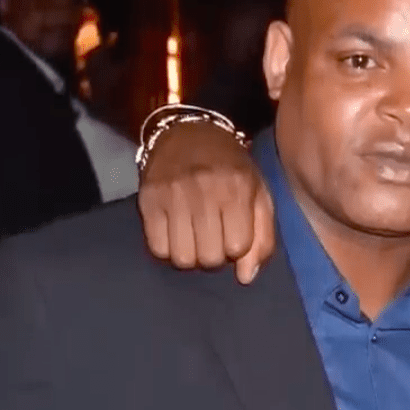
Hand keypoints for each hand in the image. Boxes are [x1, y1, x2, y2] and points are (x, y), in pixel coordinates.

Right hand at [137, 121, 275, 280]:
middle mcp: (204, 191)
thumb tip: (246, 277)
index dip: (237, 248)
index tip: (233, 235)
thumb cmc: (231, 168)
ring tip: (194, 237)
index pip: (238, 247)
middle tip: (212, 238)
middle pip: (209, 258)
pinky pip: (157, 249)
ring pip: (182, 259)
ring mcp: (172, 196)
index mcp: (237, 189)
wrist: (189, 132)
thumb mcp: (258, 194)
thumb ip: (261, 236)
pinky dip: (167, 249)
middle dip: (214, 256)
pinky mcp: (147, 201)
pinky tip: (175, 233)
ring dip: (191, 255)